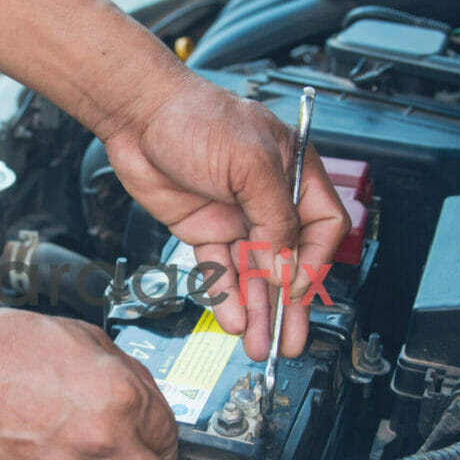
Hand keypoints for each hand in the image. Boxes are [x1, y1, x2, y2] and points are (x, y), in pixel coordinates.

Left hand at [103, 72, 349, 359]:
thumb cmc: (196, 117)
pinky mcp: (203, 229)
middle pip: (288, 259)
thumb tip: (284, 267)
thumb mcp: (250, 163)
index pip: (321, 226)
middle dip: (290, 303)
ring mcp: (235, 216)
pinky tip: (236, 320)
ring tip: (262, 343)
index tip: (297, 288)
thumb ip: (273, 218)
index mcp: (293, 173)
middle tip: (290, 339)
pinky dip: (228, 296)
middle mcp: (267, 198)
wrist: (138, 116)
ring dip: (258, 309)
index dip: (314, 261)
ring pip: (253, 272)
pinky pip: (220, 269)